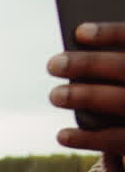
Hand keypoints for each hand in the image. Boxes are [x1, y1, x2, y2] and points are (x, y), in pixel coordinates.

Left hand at [48, 22, 124, 155]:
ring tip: (55, 95)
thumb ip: (111, 63)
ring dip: (85, 97)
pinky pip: (117, 140)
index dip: (111, 34)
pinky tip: (62, 135)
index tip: (79, 32)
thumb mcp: (123, 71)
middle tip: (52, 64)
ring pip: (121, 101)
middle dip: (88, 64)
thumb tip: (78, 44)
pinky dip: (88, 138)